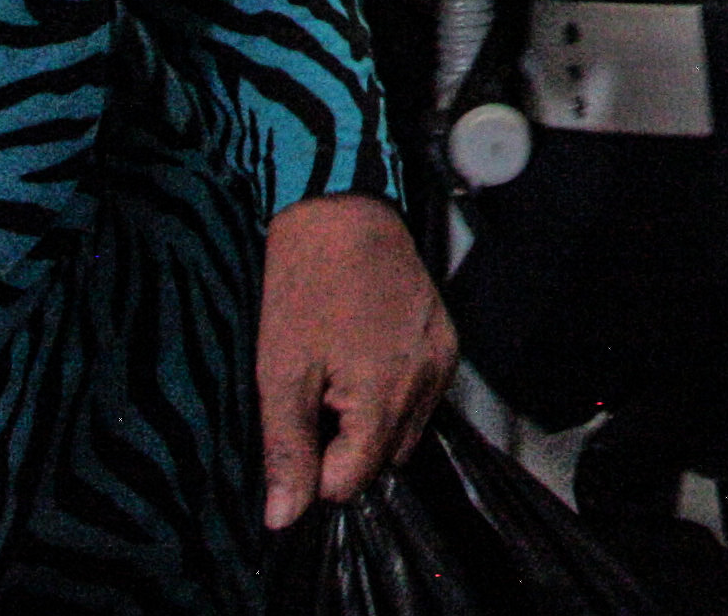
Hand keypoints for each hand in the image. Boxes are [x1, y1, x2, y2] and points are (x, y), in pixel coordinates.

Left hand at [252, 192, 453, 532]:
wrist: (342, 209)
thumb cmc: (307, 283)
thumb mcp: (280, 371)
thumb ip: (287, 448)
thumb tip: (284, 518)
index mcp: (385, 397)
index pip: (352, 482)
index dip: (314, 467)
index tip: (296, 427)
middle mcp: (426, 384)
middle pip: (382, 461)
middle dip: (344, 445)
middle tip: (313, 394)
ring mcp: (441, 361)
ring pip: (403, 431)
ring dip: (369, 422)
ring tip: (337, 373)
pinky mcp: (446, 341)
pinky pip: (420, 396)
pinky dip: (391, 392)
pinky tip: (363, 356)